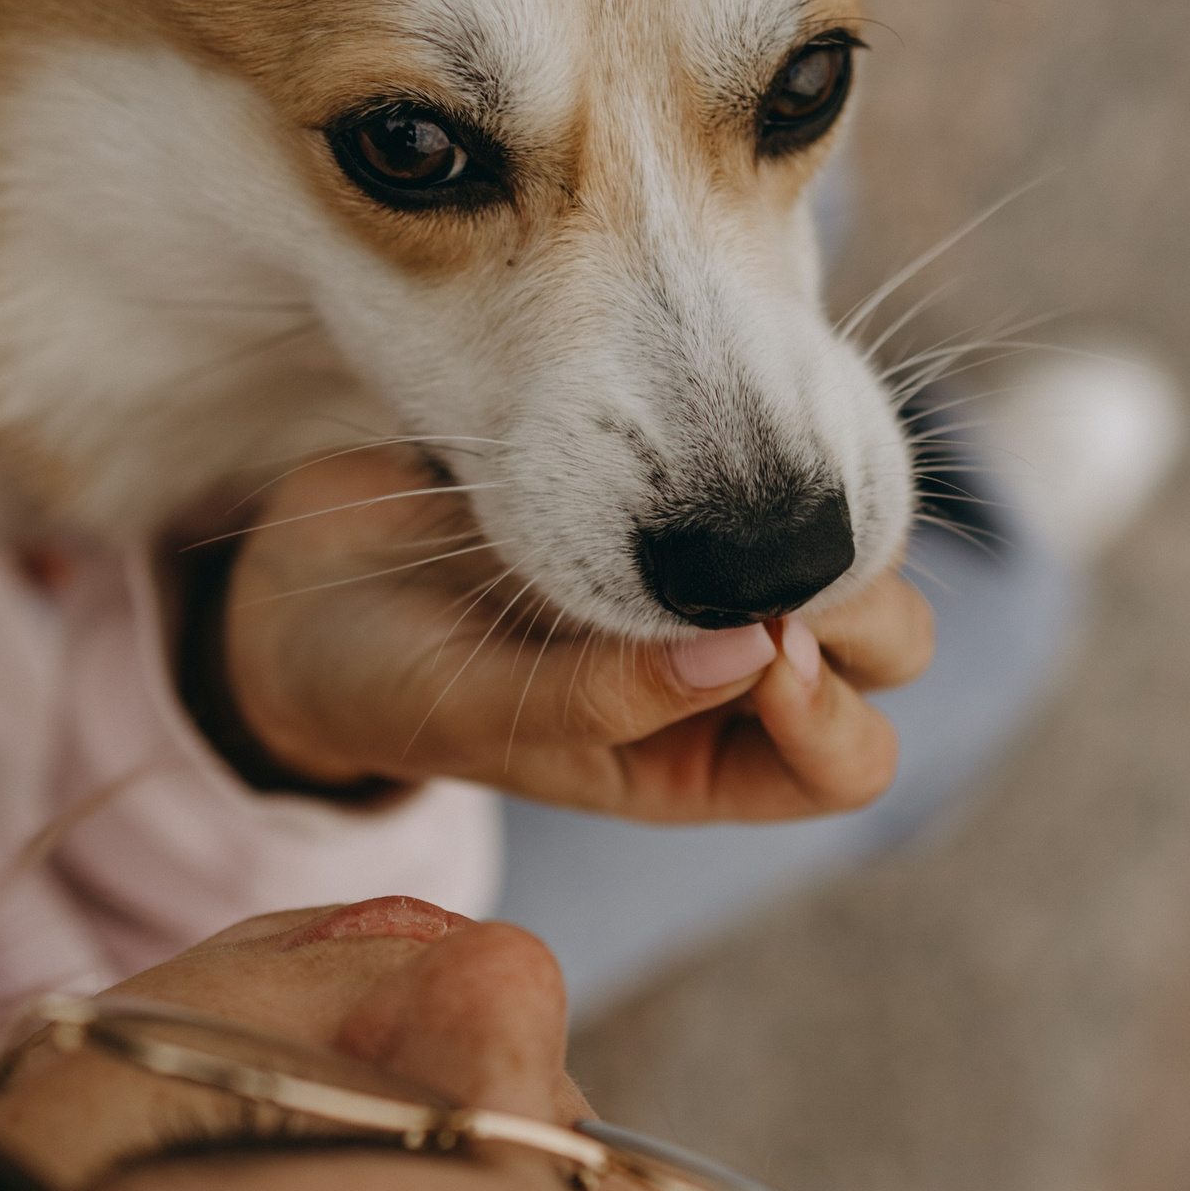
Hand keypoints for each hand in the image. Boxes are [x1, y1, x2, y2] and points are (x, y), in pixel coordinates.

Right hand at [197, 449, 932, 821]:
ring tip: (720, 489)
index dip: (826, 708)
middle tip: (746, 554)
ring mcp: (710, 577)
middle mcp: (728, 680)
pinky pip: (778, 464)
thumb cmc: (381, 680)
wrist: (305, 585)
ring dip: (817, 516)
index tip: (748, 638)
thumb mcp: (474, 711)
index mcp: (697, 766)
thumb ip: (603, 702)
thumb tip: (758, 651)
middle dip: (848, 602)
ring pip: (850, 546)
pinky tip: (696, 425)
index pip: (845, 762)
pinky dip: (767, 446)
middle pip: (884, 653)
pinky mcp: (682, 488)